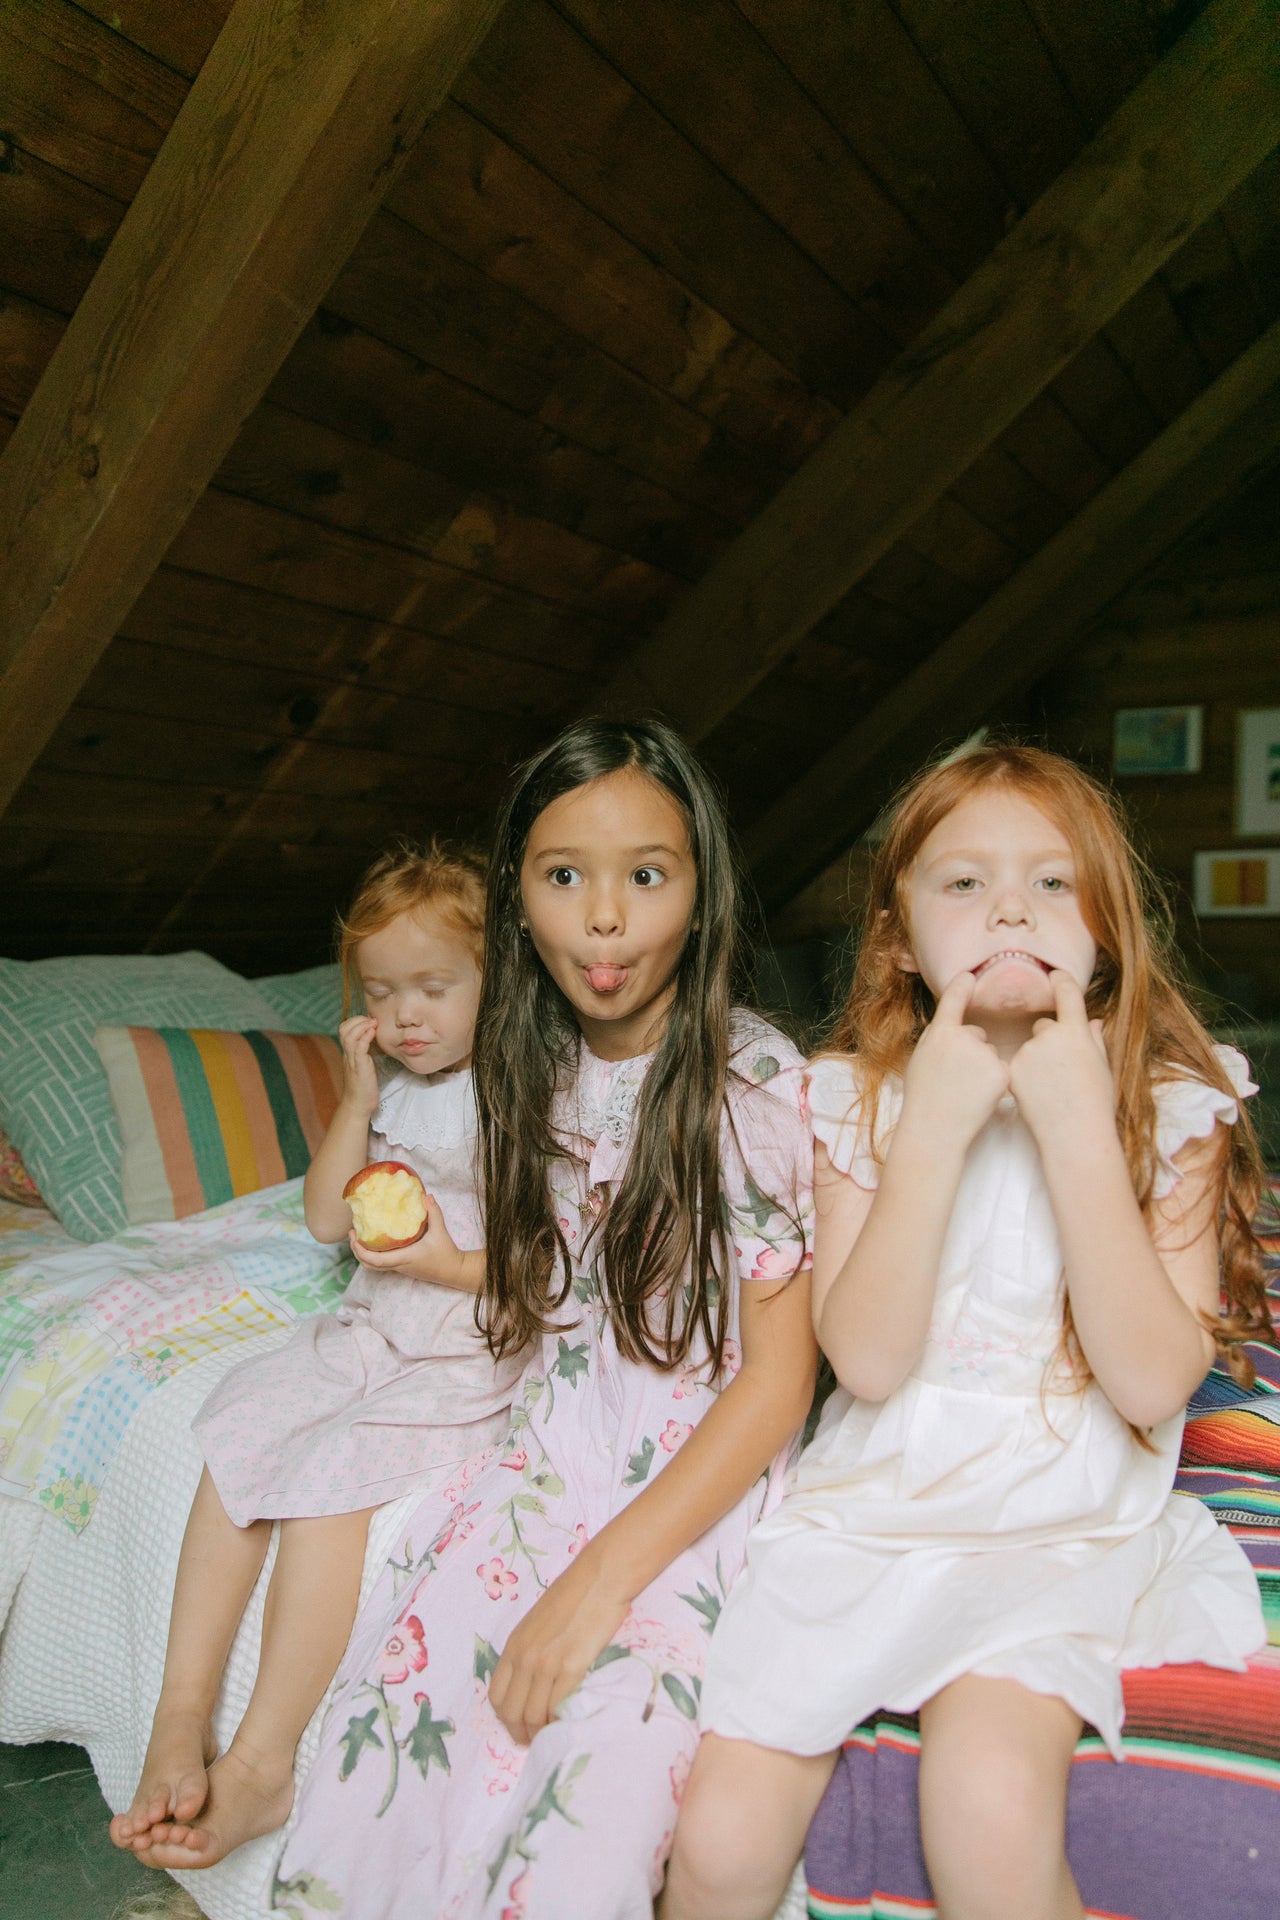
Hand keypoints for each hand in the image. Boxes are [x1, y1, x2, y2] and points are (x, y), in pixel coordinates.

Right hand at [337, 1015, 380, 1118]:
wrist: (358, 1106)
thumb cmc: (364, 1087)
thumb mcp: (364, 1065)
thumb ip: (366, 1052)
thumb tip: (374, 1040)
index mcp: (348, 1053)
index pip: (344, 1029)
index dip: (355, 1021)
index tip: (370, 1021)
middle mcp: (347, 1055)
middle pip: (343, 1029)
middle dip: (357, 1019)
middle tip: (372, 1020)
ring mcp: (352, 1061)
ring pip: (349, 1036)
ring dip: (361, 1026)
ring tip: (373, 1023)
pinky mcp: (360, 1068)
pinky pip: (358, 1049)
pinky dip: (365, 1037)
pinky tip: (373, 1033)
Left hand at [350, 1195, 470, 1287]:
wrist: (454, 1272)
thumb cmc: (446, 1254)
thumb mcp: (440, 1232)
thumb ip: (434, 1213)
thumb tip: (427, 1196)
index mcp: (404, 1258)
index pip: (376, 1260)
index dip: (361, 1251)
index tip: (353, 1237)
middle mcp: (399, 1265)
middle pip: (369, 1265)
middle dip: (357, 1251)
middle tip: (352, 1234)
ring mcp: (400, 1268)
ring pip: (374, 1266)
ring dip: (363, 1254)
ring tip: (359, 1237)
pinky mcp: (403, 1267)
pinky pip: (382, 1264)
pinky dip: (373, 1255)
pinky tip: (375, 1241)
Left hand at [488, 1553, 628, 1745]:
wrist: (600, 1578)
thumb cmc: (575, 1595)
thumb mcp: (539, 1622)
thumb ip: (531, 1649)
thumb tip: (533, 1681)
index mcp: (515, 1645)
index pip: (497, 1696)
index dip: (505, 1719)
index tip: (518, 1727)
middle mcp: (526, 1657)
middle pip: (511, 1712)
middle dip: (520, 1733)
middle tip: (534, 1741)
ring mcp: (547, 1663)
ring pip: (533, 1715)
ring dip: (541, 1732)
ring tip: (551, 1736)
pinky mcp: (572, 1667)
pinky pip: (558, 1707)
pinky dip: (560, 1721)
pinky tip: (567, 1722)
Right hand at [899, 971, 1009, 1154]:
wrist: (935, 1130)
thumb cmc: (923, 1099)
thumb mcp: (921, 1060)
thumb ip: (938, 1039)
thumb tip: (953, 1028)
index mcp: (939, 1032)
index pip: (953, 999)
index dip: (962, 985)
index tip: (969, 975)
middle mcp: (962, 1037)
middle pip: (976, 1033)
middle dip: (971, 1050)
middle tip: (953, 1079)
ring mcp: (984, 1054)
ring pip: (989, 1052)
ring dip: (983, 1067)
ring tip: (964, 1091)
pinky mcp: (1001, 1072)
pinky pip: (1001, 1068)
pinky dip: (995, 1082)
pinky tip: (979, 1097)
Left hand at [1008, 971, 1114, 1146]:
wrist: (1076, 1135)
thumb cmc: (1097, 1104)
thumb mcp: (1103, 1068)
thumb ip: (1095, 1041)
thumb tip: (1093, 1022)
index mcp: (1078, 1033)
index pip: (1068, 994)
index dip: (1061, 981)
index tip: (1055, 975)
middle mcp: (1051, 1036)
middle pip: (1044, 1026)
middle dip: (1050, 1040)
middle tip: (1063, 1071)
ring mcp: (1029, 1053)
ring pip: (1029, 1046)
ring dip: (1036, 1059)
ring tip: (1052, 1088)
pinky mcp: (1012, 1069)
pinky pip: (1016, 1063)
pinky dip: (1023, 1074)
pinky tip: (1037, 1094)